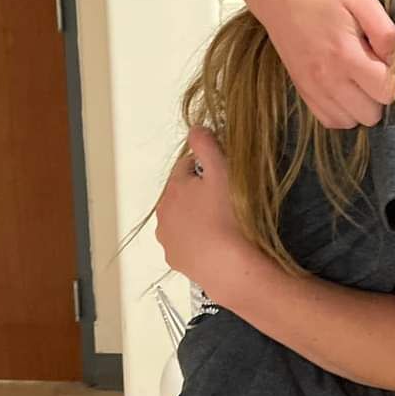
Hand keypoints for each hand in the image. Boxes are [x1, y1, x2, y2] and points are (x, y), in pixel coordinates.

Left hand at [154, 127, 256, 304]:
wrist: (231, 266)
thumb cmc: (229, 217)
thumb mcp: (222, 170)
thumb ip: (206, 144)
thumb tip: (195, 129)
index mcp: (172, 189)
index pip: (186, 165)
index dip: (207, 166)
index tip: (225, 174)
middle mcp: (163, 215)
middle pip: (182, 193)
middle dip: (200, 192)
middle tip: (226, 199)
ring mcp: (168, 240)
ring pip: (182, 219)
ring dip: (197, 217)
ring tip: (223, 223)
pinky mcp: (177, 261)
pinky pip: (186, 243)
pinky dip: (198, 240)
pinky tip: (217, 243)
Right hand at [264, 0, 394, 129]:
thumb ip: (385, 32)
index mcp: (346, 55)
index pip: (386, 92)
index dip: (393, 78)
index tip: (384, 61)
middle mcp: (328, 80)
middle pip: (371, 114)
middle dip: (378, 95)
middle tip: (372, 69)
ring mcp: (312, 89)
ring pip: (350, 122)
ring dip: (360, 106)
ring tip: (358, 79)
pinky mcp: (302, 92)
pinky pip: (330, 120)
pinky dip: (342, 111)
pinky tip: (345, 89)